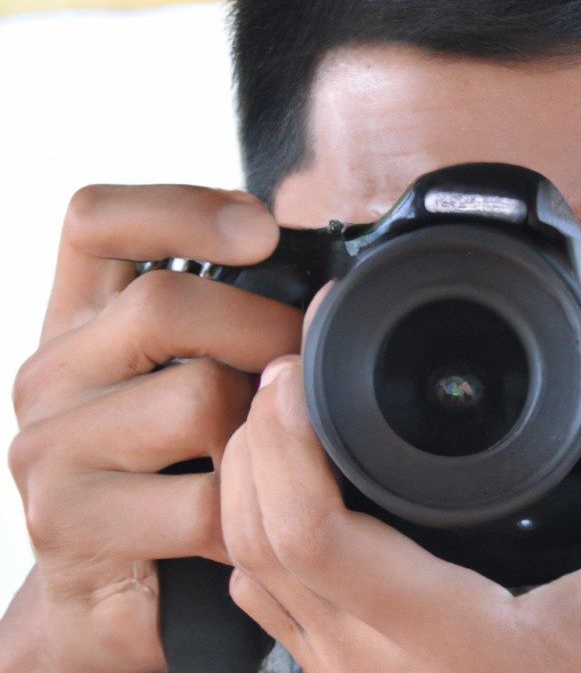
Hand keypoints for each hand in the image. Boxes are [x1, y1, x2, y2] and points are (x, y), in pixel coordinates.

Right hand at [3, 185, 301, 672]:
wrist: (104, 586)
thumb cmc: (164, 465)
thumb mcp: (181, 376)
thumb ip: (219, 322)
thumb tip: (318, 282)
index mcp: (80, 320)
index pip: (95, 220)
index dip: (182, 207)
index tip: (259, 229)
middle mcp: (51, 371)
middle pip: (164, 304)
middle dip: (263, 330)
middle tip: (300, 364)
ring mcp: (49, 448)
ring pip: (196, 398)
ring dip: (261, 427)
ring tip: (268, 448)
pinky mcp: (69, 523)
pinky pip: (203, 500)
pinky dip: (248, 509)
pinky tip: (247, 513)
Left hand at [221, 319, 580, 671]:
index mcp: (442, 638)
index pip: (311, 535)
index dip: (285, 441)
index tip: (298, 372)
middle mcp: (374, 664)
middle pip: (257, 539)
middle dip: (258, 441)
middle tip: (293, 370)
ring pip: (249, 567)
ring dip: (250, 480)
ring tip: (288, 413)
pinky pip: (271, 598)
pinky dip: (260, 525)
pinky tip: (300, 485)